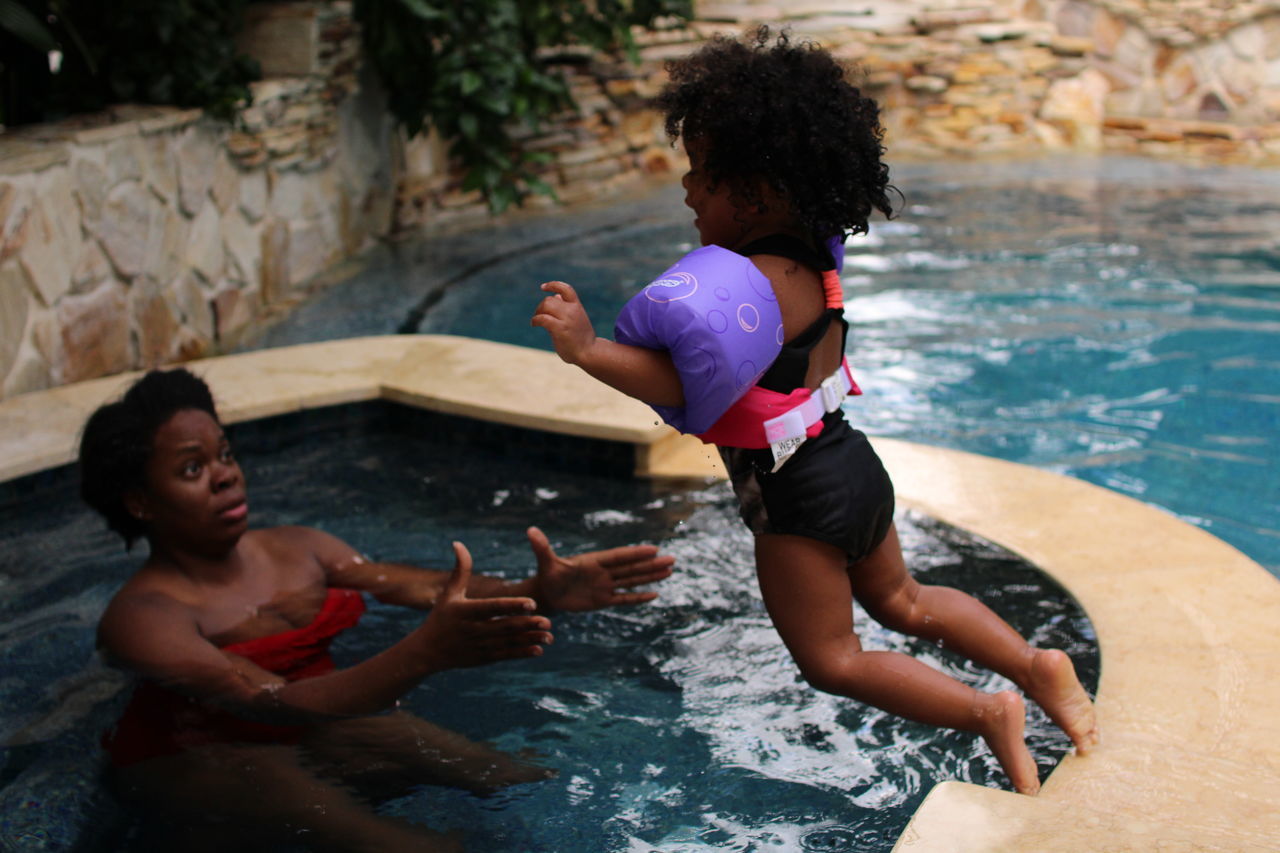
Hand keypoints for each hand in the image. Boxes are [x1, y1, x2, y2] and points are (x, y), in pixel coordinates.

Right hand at [418, 542, 552, 670]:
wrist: (427, 651)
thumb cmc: (440, 617)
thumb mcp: (448, 594)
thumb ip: (460, 570)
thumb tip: (458, 543)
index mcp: (465, 612)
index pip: (492, 607)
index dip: (511, 605)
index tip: (532, 603)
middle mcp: (472, 630)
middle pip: (503, 627)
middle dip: (526, 624)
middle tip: (548, 621)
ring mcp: (478, 646)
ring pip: (507, 643)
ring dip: (529, 639)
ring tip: (549, 635)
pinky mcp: (482, 658)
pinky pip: (505, 655)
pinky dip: (522, 653)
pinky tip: (539, 649)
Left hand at [526, 526, 673, 611]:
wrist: (547, 593)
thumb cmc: (547, 576)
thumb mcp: (546, 563)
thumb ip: (542, 548)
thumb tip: (530, 531)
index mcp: (594, 561)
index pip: (619, 557)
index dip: (636, 554)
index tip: (654, 549)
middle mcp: (603, 572)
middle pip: (632, 568)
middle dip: (651, 565)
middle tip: (672, 560)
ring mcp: (605, 586)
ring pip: (632, 581)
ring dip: (650, 577)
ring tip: (669, 572)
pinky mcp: (603, 600)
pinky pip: (624, 599)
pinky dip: (638, 597)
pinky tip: (654, 594)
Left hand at [531, 281, 595, 365]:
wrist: (590, 353)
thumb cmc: (581, 338)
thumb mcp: (577, 318)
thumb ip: (567, 308)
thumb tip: (556, 296)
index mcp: (577, 306)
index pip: (566, 289)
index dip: (553, 285)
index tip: (543, 287)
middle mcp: (572, 310)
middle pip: (550, 299)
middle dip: (541, 307)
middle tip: (539, 316)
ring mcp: (567, 319)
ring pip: (546, 305)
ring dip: (538, 312)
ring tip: (537, 321)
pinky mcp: (560, 329)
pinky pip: (543, 318)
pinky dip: (535, 320)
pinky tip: (534, 324)